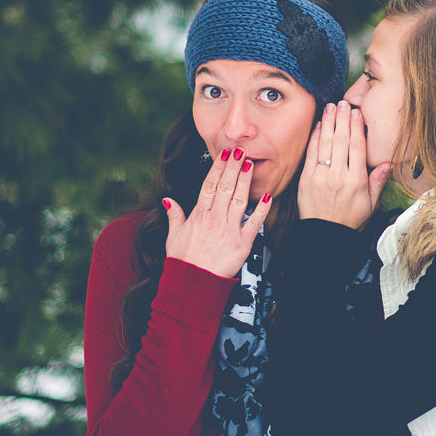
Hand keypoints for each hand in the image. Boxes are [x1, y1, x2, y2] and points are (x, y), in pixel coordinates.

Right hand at [163, 148, 271, 277]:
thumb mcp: (173, 237)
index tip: (224, 155)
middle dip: (233, 168)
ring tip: (250, 164)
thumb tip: (167, 200)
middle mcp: (214, 219)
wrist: (192, 285)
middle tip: (240, 151)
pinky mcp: (242, 243)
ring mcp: (228, 230)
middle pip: (225, 188)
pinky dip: (261, 210)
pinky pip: (254, 223)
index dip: (217, 169)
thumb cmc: (183, 261)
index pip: (209, 186)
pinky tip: (268, 196)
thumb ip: (174, 216)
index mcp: (198, 216)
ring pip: (238, 200)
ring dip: (245, 181)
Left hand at [298, 101, 390, 228]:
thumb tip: (387, 163)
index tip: (357, 113)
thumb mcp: (371, 204)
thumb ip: (378, 182)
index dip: (357, 127)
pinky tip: (319, 125)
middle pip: (341, 141)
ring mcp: (321, 177)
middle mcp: (338, 176)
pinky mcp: (306, 179)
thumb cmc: (350, 220)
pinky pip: (311, 154)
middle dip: (342, 119)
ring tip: (331, 107)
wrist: (325, 235)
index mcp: (356, 181)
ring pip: (326, 144)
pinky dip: (315, 138)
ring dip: (329, 123)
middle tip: (343, 103)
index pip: (357, 147)